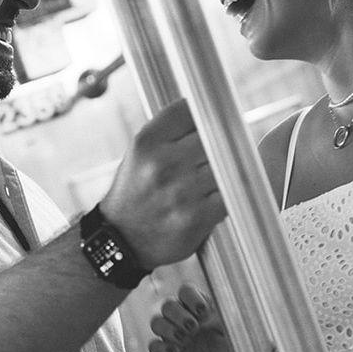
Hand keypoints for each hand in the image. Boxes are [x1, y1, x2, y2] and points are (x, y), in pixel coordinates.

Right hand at [100, 99, 225, 268]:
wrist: (120, 240)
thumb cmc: (137, 191)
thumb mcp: (142, 152)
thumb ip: (174, 131)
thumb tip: (219, 112)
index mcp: (148, 141)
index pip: (193, 111)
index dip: (208, 116)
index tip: (215, 123)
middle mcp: (162, 164)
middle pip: (215, 137)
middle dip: (222, 144)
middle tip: (223, 152)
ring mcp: (180, 192)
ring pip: (226, 165)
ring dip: (229, 170)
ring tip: (221, 176)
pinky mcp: (196, 218)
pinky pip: (230, 195)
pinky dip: (232, 194)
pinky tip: (222, 195)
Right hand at [147, 283, 241, 351]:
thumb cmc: (237, 349)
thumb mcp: (234, 330)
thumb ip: (222, 314)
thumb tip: (212, 305)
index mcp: (200, 308)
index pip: (186, 291)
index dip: (190, 297)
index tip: (204, 312)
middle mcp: (184, 319)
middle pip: (167, 305)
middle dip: (178, 314)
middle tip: (194, 328)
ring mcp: (175, 337)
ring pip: (156, 322)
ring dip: (168, 329)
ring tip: (185, 340)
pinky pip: (154, 347)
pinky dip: (161, 348)